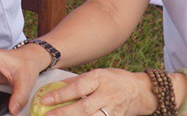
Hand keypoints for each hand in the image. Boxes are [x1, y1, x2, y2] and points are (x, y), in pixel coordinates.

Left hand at [29, 68, 156, 115]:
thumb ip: (77, 81)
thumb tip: (55, 87)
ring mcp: (113, 109)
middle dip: (64, 113)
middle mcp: (107, 94)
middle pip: (84, 107)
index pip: (77, 88)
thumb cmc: (114, 80)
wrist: (140, 91)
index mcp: (99, 79)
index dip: (60, 95)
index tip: (45, 100)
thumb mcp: (97, 74)